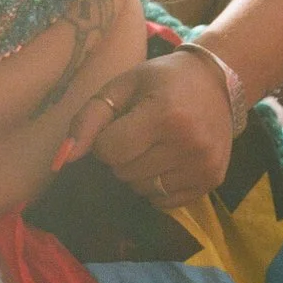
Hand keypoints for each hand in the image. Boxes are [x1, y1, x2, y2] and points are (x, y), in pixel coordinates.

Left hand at [60, 49, 233, 206]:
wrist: (217, 82)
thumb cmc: (162, 81)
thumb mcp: (122, 86)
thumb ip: (89, 118)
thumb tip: (66, 158)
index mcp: (164, 113)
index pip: (110, 150)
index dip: (106, 140)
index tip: (120, 125)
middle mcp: (188, 143)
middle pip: (125, 173)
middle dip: (122, 157)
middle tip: (139, 134)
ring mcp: (203, 165)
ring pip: (143, 190)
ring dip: (139, 173)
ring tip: (154, 146)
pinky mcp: (212, 180)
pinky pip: (165, 202)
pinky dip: (158, 187)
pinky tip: (168, 161)